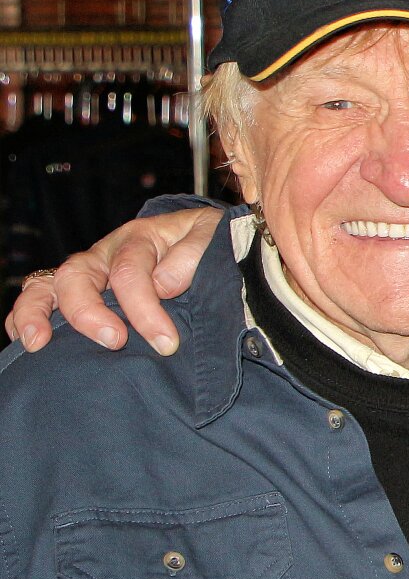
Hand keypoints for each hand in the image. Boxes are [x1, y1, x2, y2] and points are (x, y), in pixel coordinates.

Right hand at [5, 208, 222, 353]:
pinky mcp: (79, 290)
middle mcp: (104, 254)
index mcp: (138, 238)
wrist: (204, 237)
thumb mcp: (212, 235)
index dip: (145, 310)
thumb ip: (193, 255)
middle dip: (91, 313)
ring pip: (48, 284)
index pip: (130, 272)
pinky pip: (41, 298)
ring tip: (39, 343)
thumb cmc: (207, 240)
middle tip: (115, 342)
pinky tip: (29, 342)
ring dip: (38, 313)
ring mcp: (87, 272)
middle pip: (78, 276)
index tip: (166, 342)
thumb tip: (163, 285)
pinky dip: (26, 317)